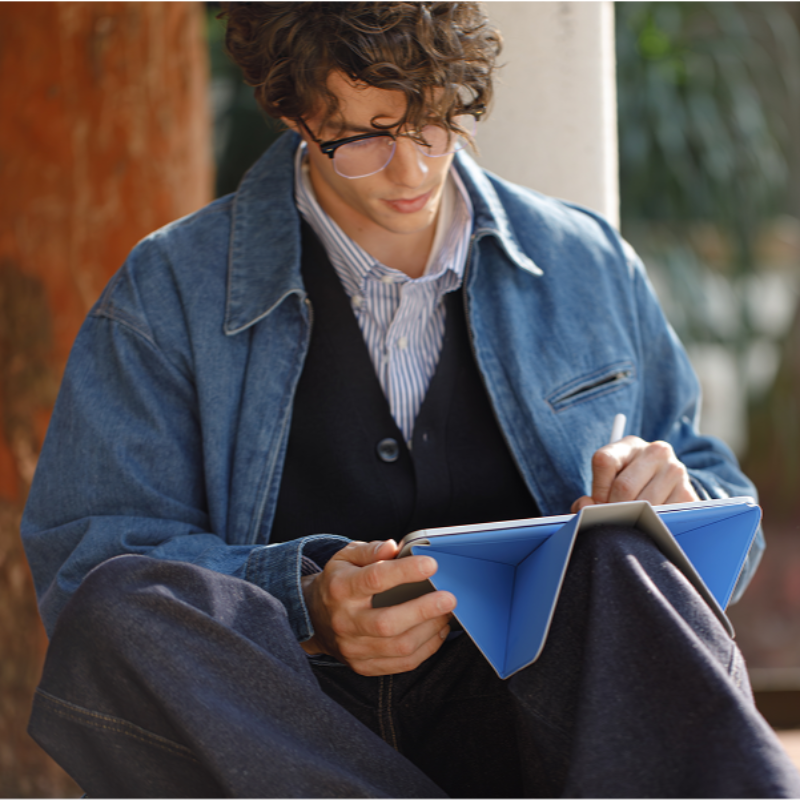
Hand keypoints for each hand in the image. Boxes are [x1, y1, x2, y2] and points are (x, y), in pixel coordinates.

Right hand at [300, 539, 455, 675]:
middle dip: (423, 610)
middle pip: (387, 622)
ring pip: (398, 647)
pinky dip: (426, 649)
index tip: (430, 564)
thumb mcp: (346, 558)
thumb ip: (370, 550)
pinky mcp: (364, 666)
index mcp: (340, 589)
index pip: (374, 579)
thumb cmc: (337, 582)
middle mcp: (345, 621)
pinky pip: (401, 663)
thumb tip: (393, 547)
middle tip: (449, 598)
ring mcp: (353, 648)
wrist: (313, 618)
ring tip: (447, 613)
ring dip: (429, 630)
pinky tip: (437, 631)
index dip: (404, 571)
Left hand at [570, 436, 698, 512]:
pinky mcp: (689, 493)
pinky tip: (649, 522)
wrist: (667, 491)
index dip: (597, 488)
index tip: (597, 503)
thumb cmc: (628, 488)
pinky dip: (652, 524)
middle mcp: (656, 451)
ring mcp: (675, 471)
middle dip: (613, 508)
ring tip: (630, 521)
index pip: (604, 461)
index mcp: (629, 445)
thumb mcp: (608, 484)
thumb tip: (584, 507)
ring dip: (633, 518)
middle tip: (613, 518)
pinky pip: (664, 515)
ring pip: (644, 503)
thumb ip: (590, 497)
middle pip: (623, 486)